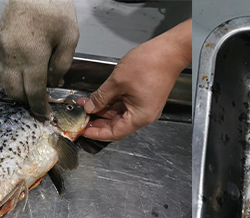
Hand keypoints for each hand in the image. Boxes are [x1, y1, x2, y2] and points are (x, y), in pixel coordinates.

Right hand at [0, 0, 78, 120]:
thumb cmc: (55, 10)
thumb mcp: (69, 39)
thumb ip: (61, 66)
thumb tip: (53, 84)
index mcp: (32, 57)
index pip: (33, 92)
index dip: (38, 107)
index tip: (43, 115)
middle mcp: (12, 56)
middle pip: (14, 91)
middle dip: (26, 101)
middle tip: (38, 104)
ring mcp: (2, 48)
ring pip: (3, 81)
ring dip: (15, 91)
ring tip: (30, 92)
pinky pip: (0, 67)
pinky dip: (9, 77)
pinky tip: (21, 76)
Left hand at [79, 19, 190, 140]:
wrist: (169, 52)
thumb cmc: (149, 64)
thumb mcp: (117, 81)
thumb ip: (101, 97)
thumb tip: (90, 107)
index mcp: (140, 117)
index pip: (115, 133)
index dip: (97, 133)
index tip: (83, 129)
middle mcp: (144, 116)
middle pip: (117, 125)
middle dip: (98, 121)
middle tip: (81, 117)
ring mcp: (144, 107)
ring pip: (120, 115)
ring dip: (103, 110)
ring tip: (86, 104)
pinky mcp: (144, 98)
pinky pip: (125, 106)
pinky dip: (112, 103)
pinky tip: (99, 98)